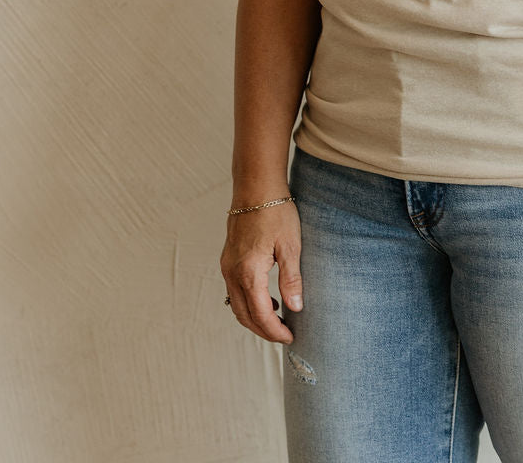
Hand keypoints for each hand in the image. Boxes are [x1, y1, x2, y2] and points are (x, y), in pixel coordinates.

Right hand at [220, 199, 302, 343]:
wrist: (255, 186)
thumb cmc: (276, 212)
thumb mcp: (290, 246)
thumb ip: (292, 279)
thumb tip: (295, 307)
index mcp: (249, 272)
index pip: (261, 314)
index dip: (275, 331)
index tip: (290, 337)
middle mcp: (232, 272)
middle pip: (245, 315)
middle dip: (264, 330)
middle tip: (284, 334)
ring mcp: (227, 266)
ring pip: (236, 305)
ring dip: (254, 318)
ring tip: (277, 319)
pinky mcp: (227, 259)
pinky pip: (233, 291)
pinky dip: (248, 302)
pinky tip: (266, 298)